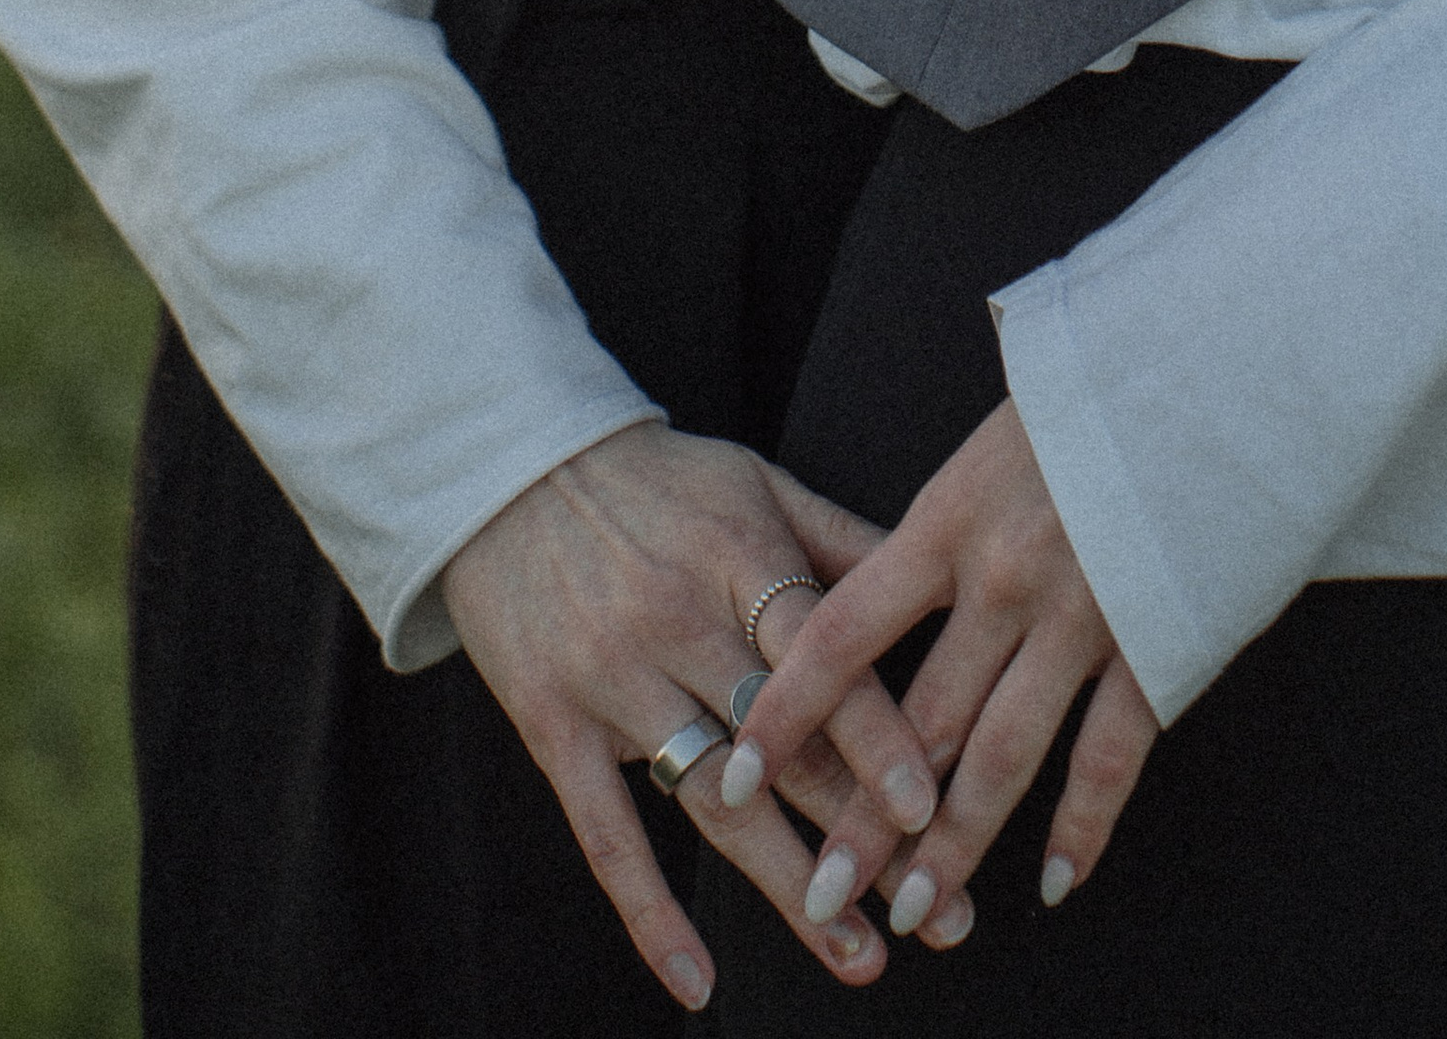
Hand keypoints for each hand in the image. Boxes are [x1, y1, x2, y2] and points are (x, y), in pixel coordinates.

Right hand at [440, 426, 961, 1005]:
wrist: (507, 465)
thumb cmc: (654, 478)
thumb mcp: (754, 482)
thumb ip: (841, 537)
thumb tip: (939, 576)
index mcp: (738, 558)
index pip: (822, 660)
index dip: (876, 736)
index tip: (933, 810)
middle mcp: (678, 622)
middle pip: (782, 748)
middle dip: (863, 836)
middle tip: (937, 911)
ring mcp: (611, 678)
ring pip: (710, 802)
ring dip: (786, 888)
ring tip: (856, 954)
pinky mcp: (551, 723)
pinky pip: (605, 832)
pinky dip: (650, 911)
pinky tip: (699, 981)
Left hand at [719, 400, 1157, 937]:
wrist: (1211, 367)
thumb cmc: (1092, 390)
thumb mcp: (991, 439)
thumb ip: (943, 521)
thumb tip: (883, 574)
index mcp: (948, 518)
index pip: (838, 630)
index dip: (785, 709)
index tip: (737, 769)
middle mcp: (1002, 578)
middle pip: (916, 721)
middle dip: (865, 818)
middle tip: (822, 893)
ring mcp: (1081, 617)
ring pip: (1001, 757)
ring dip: (954, 846)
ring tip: (915, 913)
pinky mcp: (1155, 643)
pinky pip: (1108, 755)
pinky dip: (1081, 825)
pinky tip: (1053, 880)